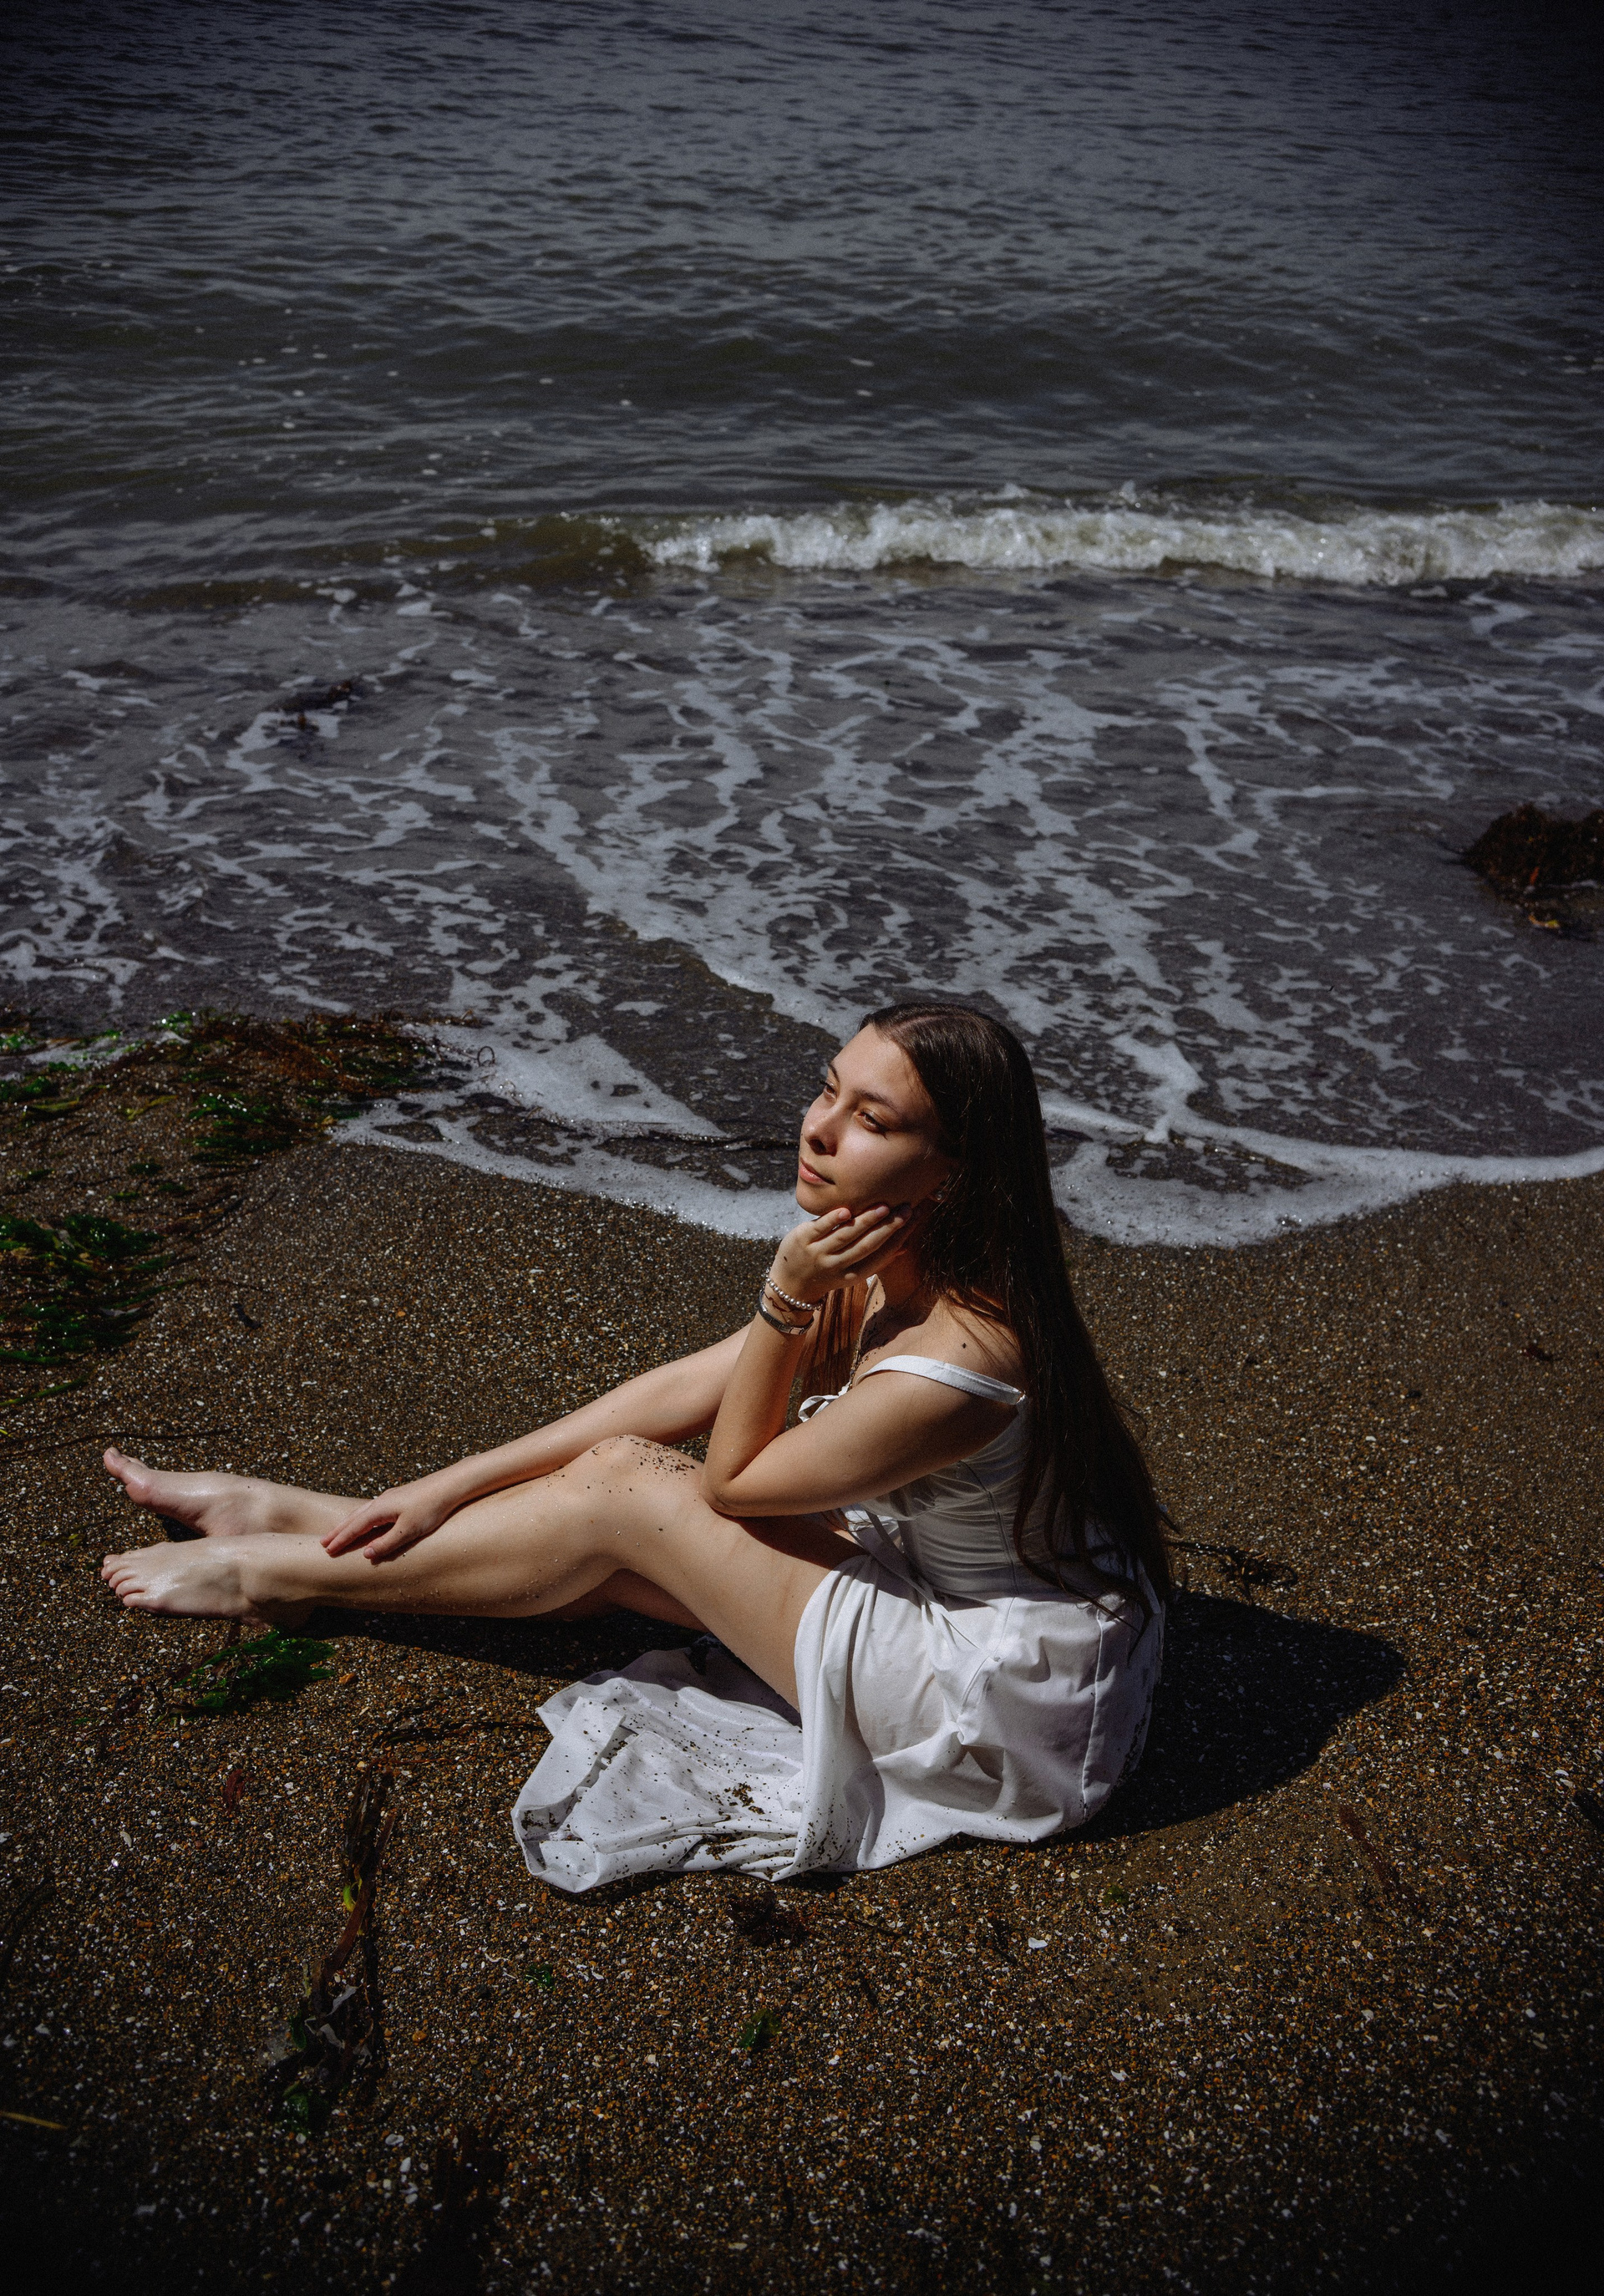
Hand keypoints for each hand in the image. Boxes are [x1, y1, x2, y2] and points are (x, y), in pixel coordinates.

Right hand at [321, 1469, 469, 1562]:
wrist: (449, 1485)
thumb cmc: (430, 1508)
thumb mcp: (409, 1531)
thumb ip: (387, 1543)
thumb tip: (366, 1554)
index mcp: (379, 1510)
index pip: (354, 1528)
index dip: (341, 1540)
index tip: (327, 1551)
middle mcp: (380, 1501)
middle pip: (353, 1518)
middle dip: (338, 1531)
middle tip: (323, 1543)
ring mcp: (389, 1498)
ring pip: (361, 1512)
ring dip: (347, 1524)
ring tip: (337, 1532)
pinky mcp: (398, 1498)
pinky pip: (371, 1510)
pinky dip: (360, 1518)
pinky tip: (364, 1520)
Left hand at [768, 1201, 908, 1307]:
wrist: (789, 1286)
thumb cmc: (827, 1273)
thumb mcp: (852, 1272)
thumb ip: (876, 1260)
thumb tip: (905, 1247)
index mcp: (855, 1274)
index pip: (882, 1254)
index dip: (901, 1236)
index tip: (915, 1217)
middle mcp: (838, 1266)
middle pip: (868, 1245)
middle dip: (889, 1227)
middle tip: (907, 1208)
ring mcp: (819, 1253)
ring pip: (846, 1236)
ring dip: (866, 1222)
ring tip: (884, 1207)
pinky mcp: (802, 1240)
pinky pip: (820, 1229)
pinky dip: (833, 1220)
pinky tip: (847, 1211)